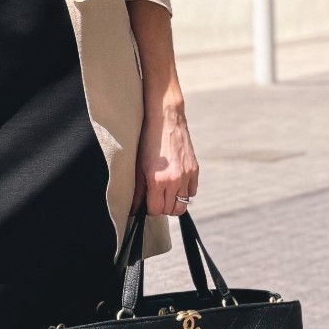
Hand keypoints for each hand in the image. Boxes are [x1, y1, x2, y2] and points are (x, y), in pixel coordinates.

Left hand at [137, 101, 197, 217]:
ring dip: (173, 203)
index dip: (149, 208)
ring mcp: (187, 175)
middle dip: (161, 207)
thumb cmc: (147, 140)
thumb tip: (134, 209)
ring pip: (183, 205)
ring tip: (165, 193)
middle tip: (154, 197)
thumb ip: (137, 190)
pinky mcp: (194, 169)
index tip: (146, 202)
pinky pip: (192, 192)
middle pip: (171, 210)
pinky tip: (175, 184)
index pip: (156, 210)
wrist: (165, 118)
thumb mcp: (138, 166)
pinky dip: (184, 192)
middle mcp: (174, 180)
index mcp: (157, 180)